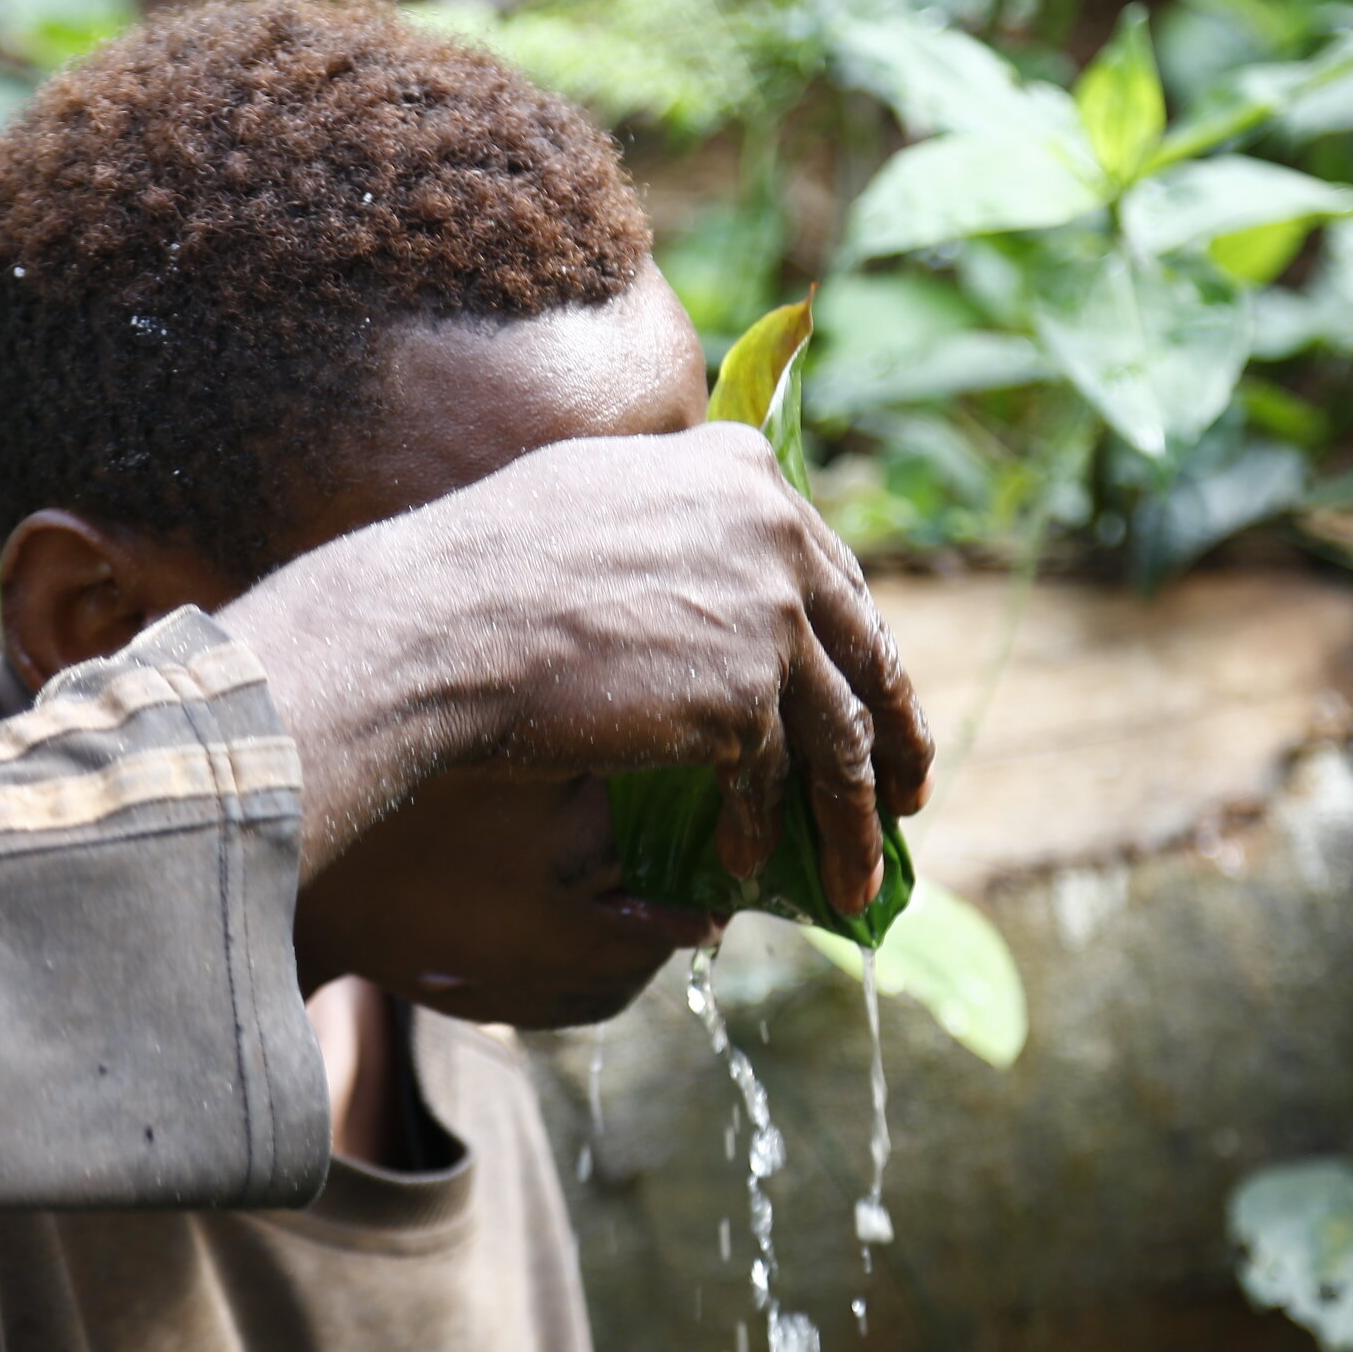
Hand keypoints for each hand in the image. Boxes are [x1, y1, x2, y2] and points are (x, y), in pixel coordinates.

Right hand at [223, 425, 931, 913]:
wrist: (440, 627)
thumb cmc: (486, 568)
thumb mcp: (600, 495)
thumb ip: (677, 517)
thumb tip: (705, 559)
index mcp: (744, 472)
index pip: (833, 573)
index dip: (857, 647)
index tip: (875, 698)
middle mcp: (775, 532)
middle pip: (862, 651)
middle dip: (894, 734)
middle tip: (912, 792)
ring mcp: (768, 614)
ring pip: (840, 734)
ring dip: (853, 818)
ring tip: (857, 879)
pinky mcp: (742, 698)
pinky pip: (771, 781)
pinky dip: (760, 832)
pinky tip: (742, 869)